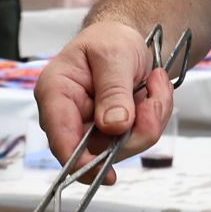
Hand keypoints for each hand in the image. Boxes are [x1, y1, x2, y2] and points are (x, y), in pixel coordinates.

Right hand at [34, 21, 173, 183]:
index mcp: (55, 93)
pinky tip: (153, 90)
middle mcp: (69, 117)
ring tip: (155, 83)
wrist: (124, 37)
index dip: (80, 162)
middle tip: (154, 96)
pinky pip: (138, 139)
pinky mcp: (112, 133)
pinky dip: (154, 117)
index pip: (60, 138)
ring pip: (124, 147)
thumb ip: (113, 90)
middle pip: (98, 150)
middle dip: (135, 130)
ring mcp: (91, 129)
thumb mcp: (113, 54)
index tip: (106, 173)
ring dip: (150, 119)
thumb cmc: (109, 39)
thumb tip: (114, 126)